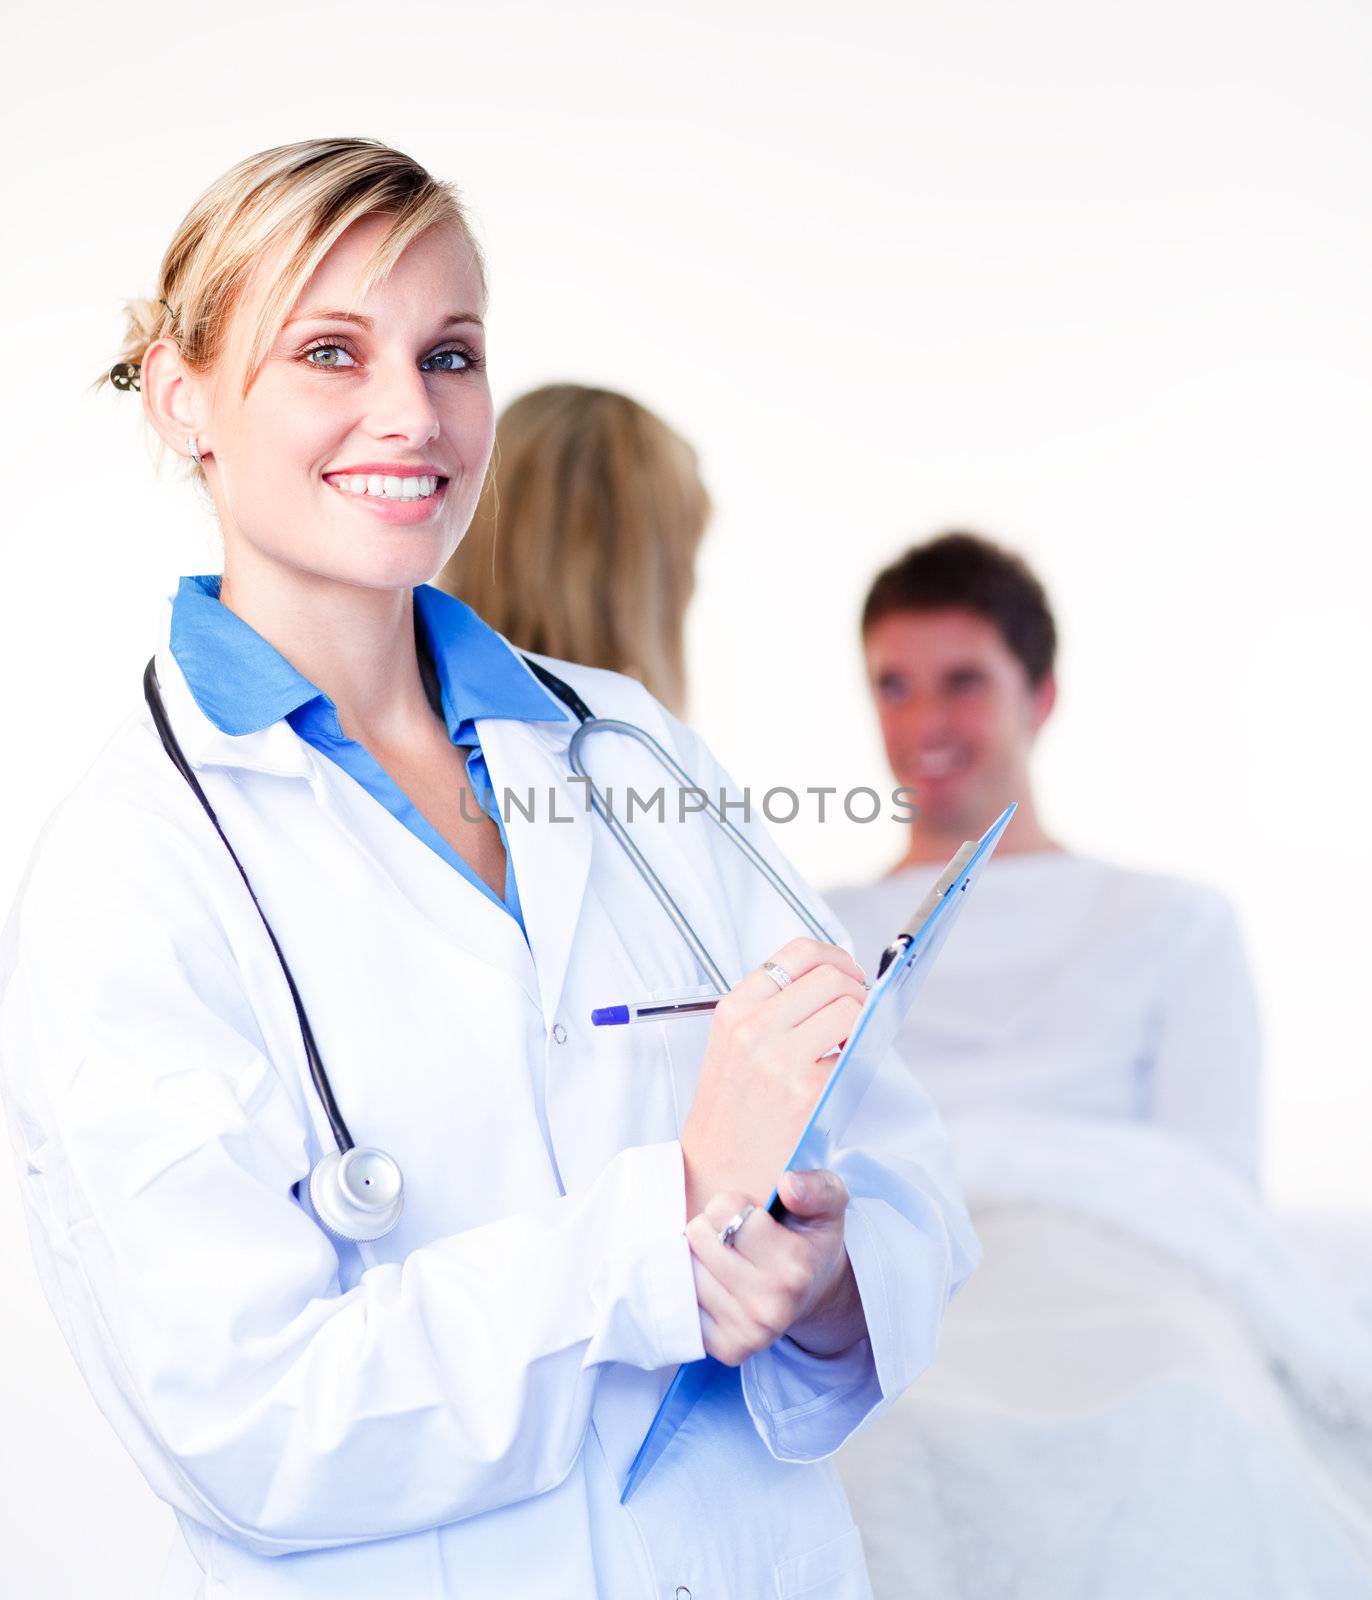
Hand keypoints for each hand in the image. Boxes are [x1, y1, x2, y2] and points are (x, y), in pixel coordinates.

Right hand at [680, 937, 865, 1215]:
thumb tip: (836, 979)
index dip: (835, 958)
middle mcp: (753, 1028)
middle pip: (832, 975)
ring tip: (850, 1042)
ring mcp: (780, 1060)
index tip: (847, 974)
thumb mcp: (733, 1046)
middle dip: (856, 989)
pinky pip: (855, 1053)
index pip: (798, 953)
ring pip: (850, 1006)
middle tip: (857, 1011)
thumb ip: (772, 1009)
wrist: (718, 1176)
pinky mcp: (808, 1093)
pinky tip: (844, 1073)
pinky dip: (859, 1057)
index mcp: (734, 1010)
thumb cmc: (732, 1113)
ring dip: (862, 1021)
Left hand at [685, 1169, 866, 1366]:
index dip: (735, 1204)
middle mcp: (772, 1305)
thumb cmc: (810, 1238)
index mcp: (795, 1265)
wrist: (815, 1292)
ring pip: (686, 1267)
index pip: (724, 1209)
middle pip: (698, 1235)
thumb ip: (815, 1187)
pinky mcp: (727, 1349)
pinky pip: (682, 1302)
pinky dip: (692, 1286)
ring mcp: (749, 1332)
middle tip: (738, 1238)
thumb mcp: (828, 1202)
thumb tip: (788, 1186)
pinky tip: (716, 1284)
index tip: (753, 1216)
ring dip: (700, 1256)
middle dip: (713, 1227)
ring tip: (728, 1259)